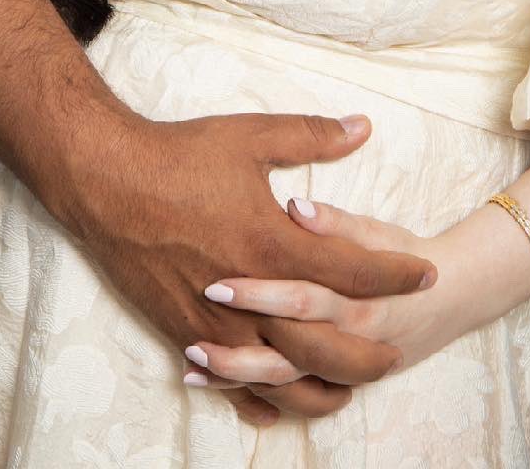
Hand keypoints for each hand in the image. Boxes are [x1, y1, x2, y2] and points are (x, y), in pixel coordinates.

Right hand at [62, 112, 435, 425]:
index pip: (353, 270)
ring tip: (349, 388)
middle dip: (370, 352)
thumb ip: (312, 136)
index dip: (395, 274)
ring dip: (323, 387)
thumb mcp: (251, 136)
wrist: (104, 182)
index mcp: (273, 242)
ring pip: (284, 378)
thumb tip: (362, 127)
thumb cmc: (178, 156)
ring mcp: (217, 323)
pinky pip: (233, 386)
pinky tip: (278, 402)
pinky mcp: (185, 334)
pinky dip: (262, 400)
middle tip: (398, 350)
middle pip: (328, 344)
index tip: (425, 273)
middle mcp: (251, 294)